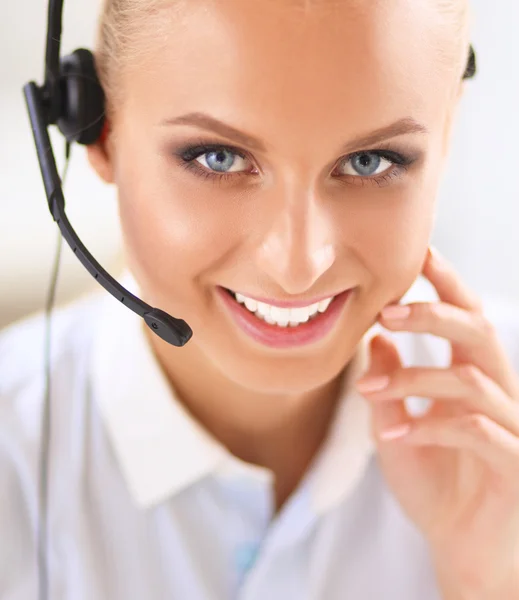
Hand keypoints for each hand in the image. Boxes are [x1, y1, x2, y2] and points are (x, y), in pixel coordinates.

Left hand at [355, 247, 518, 597]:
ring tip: (369, 388)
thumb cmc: (432, 484)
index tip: (418, 252)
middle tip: (387, 310)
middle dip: (433, 314)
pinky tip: (395, 433)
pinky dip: (432, 426)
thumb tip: (375, 337)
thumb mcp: (396, 428)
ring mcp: (509, 426)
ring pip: (470, 380)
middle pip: (478, 332)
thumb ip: (389, 384)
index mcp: (469, 378)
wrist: (460, 547)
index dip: (445, 283)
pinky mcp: (514, 465)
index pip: (463, 319)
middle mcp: (496, 392)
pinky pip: (479, 432)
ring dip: (415, 378)